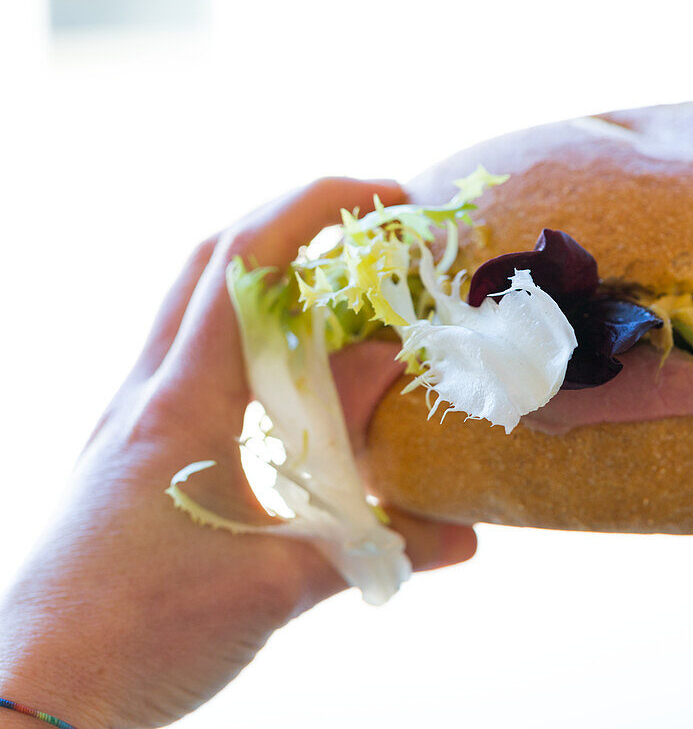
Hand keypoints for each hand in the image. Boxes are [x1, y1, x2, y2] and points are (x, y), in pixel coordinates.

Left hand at [0, 178, 476, 728]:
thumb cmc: (139, 638)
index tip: (391, 200)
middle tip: (370, 230)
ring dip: (271, 281)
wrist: (36, 698)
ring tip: (345, 298)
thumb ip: (374, 545)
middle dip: (294, 222)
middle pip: (211, 261)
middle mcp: (147, 393)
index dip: (317, 209)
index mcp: (180, 405)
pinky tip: (295, 384)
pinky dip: (252, 344)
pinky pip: (195, 363)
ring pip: (197, 308)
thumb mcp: (275, 587)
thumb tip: (463, 524)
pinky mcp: (131, 450)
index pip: (246, 267)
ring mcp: (131, 419)